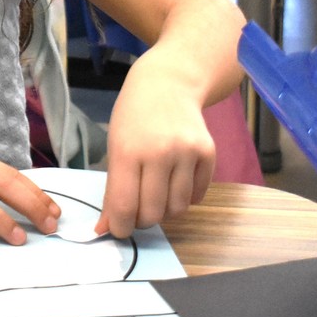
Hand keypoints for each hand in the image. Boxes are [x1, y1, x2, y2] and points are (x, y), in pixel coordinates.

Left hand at [95, 63, 215, 238]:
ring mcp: (187, 153)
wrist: (167, 84)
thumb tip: (107, 228)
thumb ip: (113, 188)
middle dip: (142, 221)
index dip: (120, 226)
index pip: (124, 204)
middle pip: (153, 212)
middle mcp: (160, 153)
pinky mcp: (209, 154)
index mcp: (128, 151)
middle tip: (136, 213)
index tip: (118, 231)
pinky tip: (174, 183)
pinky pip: (197, 195)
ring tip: (154, 196)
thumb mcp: (115, 146)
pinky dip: (184, 198)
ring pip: (177, 208)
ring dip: (164, 211)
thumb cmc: (133, 117)